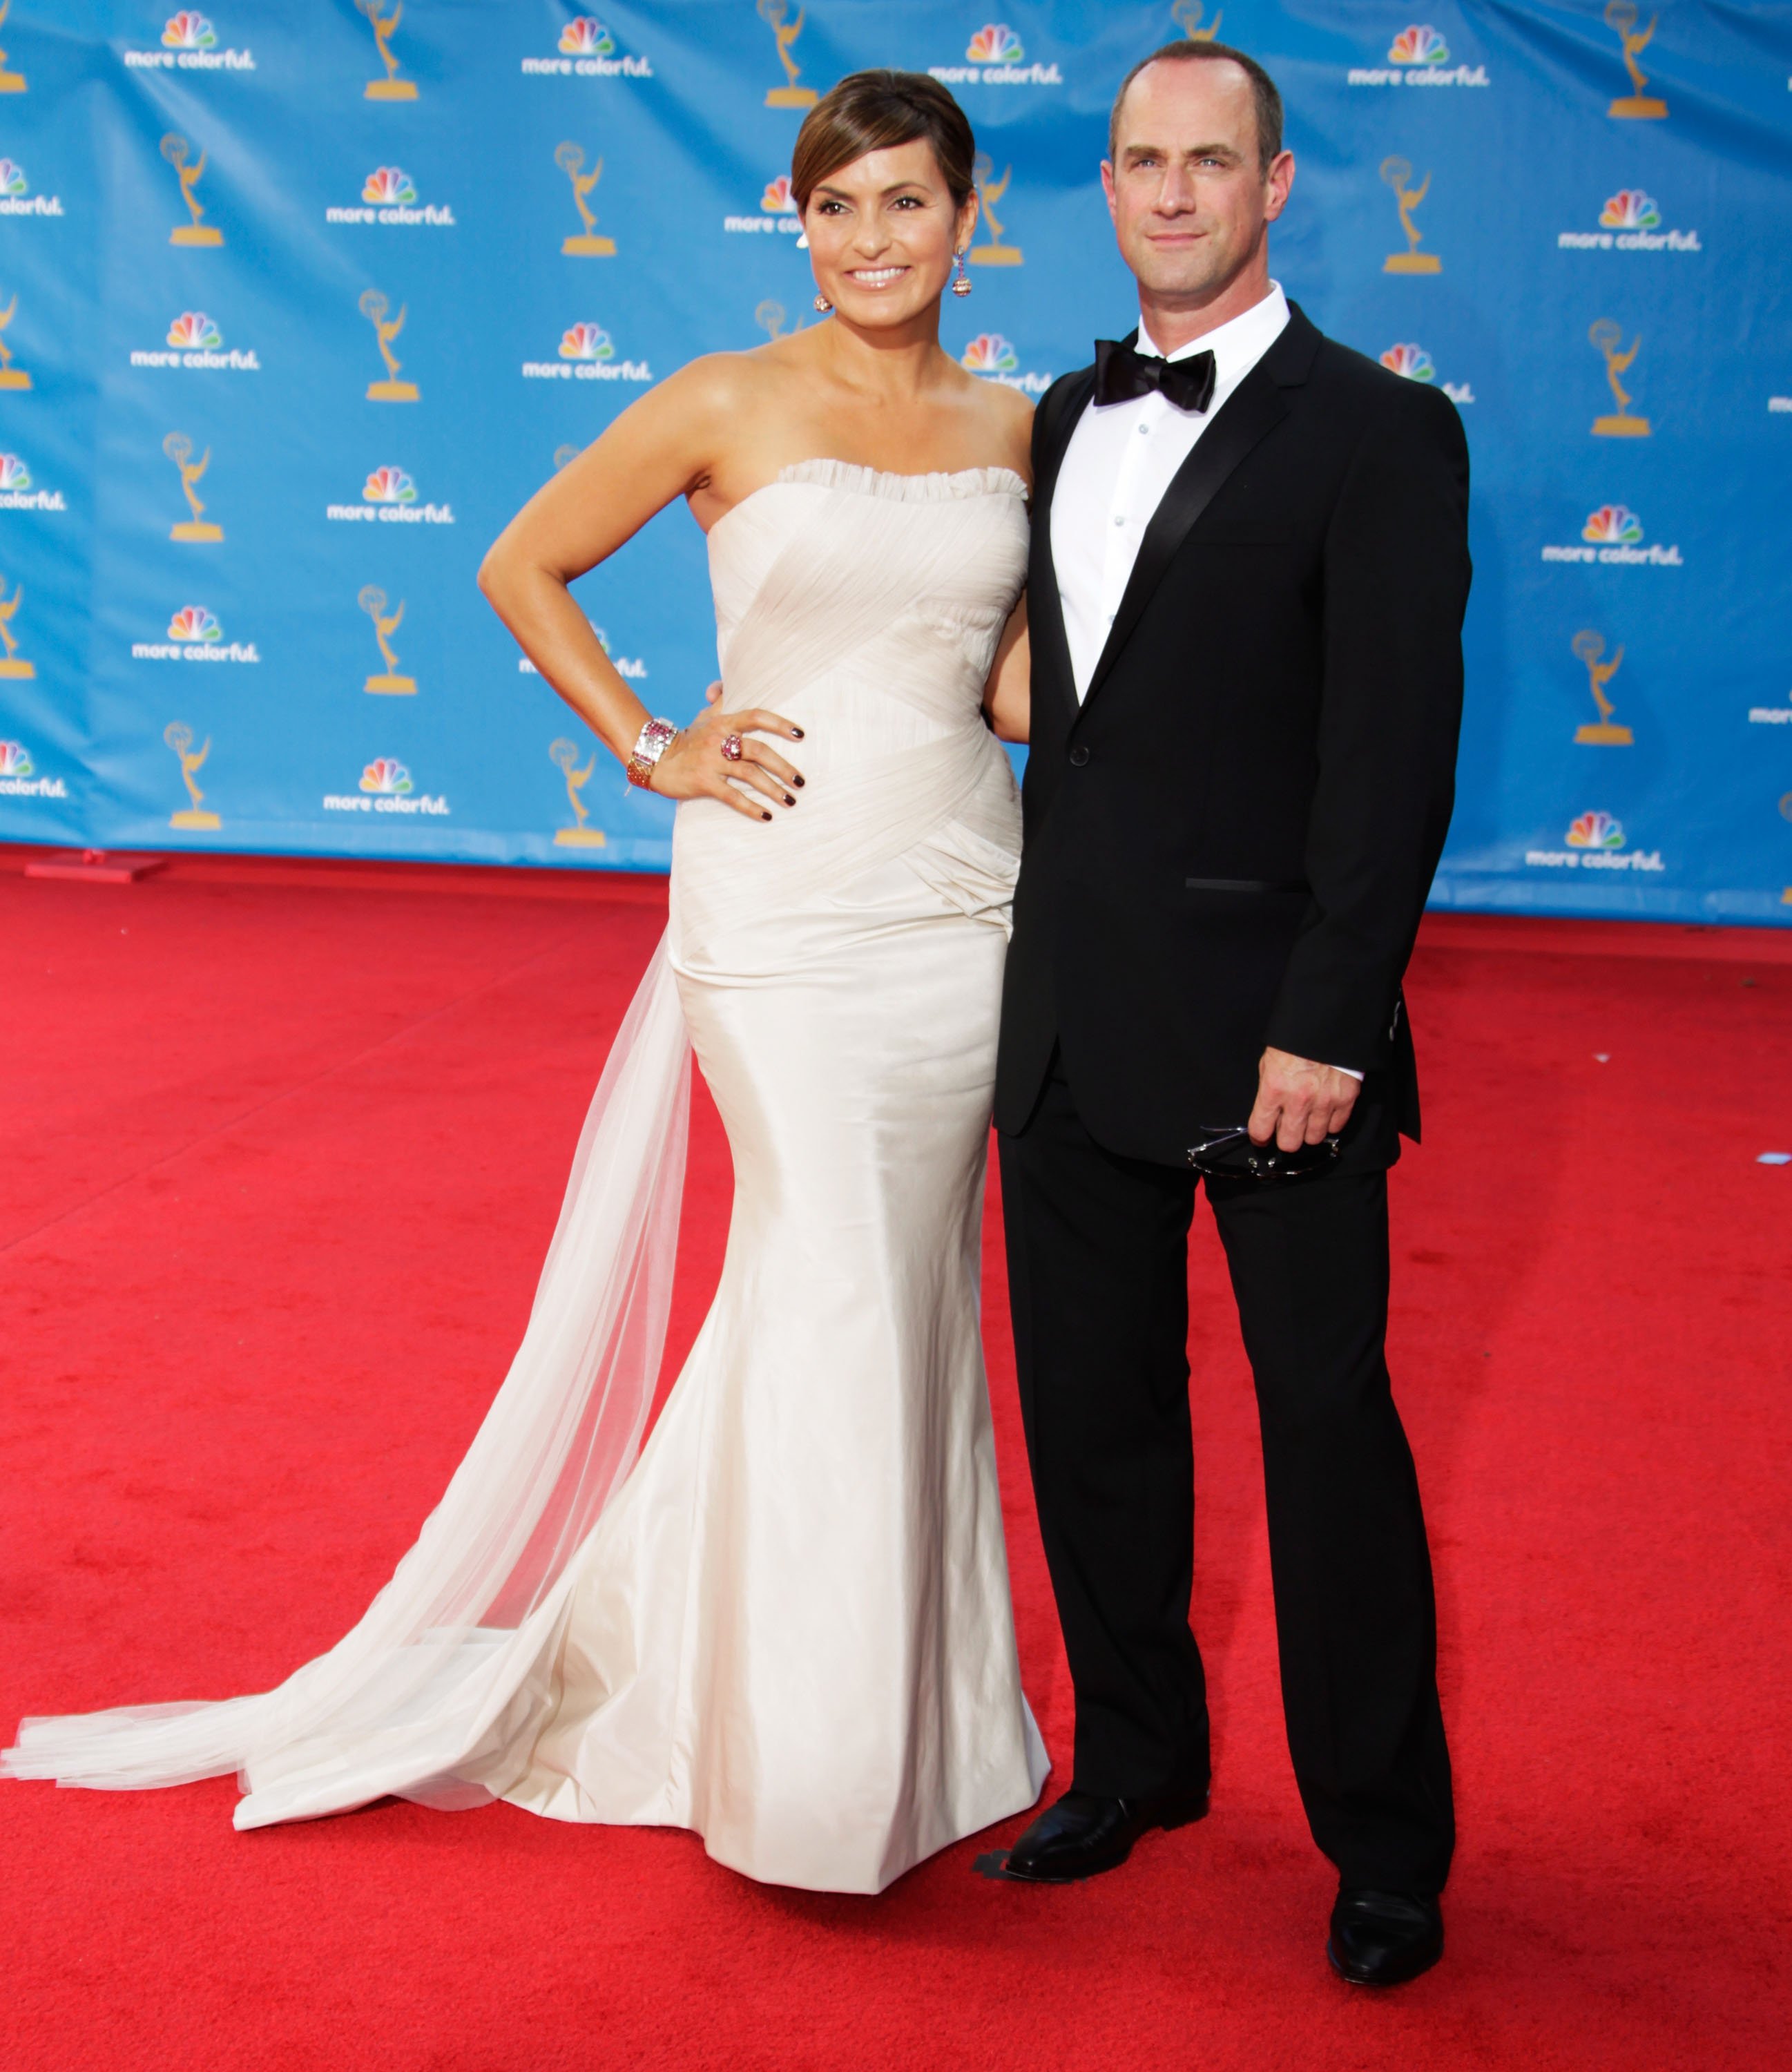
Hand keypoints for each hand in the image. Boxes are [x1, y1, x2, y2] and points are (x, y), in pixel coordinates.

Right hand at [649, 686, 804, 820]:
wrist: (657, 762)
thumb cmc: (688, 740)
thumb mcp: (704, 716)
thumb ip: (721, 701)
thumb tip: (722, 685)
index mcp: (723, 722)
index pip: (756, 717)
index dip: (779, 724)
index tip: (800, 735)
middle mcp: (719, 740)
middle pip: (758, 750)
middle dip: (783, 767)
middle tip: (801, 782)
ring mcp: (711, 762)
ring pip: (749, 774)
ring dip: (773, 789)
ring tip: (791, 801)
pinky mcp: (703, 782)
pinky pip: (732, 796)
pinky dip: (751, 807)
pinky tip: (767, 816)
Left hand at [1247, 1047, 1359, 1151]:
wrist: (1328, 1023)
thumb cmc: (1296, 1039)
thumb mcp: (1270, 1061)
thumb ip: (1269, 1089)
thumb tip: (1268, 1111)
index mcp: (1275, 1088)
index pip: (1261, 1129)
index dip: (1259, 1137)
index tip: (1262, 1137)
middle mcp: (1299, 1100)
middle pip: (1289, 1143)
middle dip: (1285, 1138)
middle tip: (1286, 1129)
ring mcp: (1324, 1102)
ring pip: (1314, 1139)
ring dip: (1309, 1131)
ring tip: (1308, 1118)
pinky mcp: (1345, 1099)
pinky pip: (1336, 1127)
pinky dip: (1330, 1123)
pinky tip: (1324, 1111)